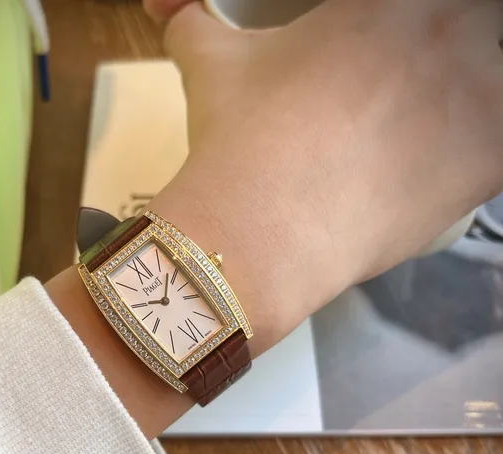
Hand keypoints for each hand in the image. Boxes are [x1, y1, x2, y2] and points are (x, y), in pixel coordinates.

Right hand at [144, 0, 502, 328]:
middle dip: (439, 49)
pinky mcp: (489, 162)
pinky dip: (483, 151)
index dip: (399, 29)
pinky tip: (440, 165)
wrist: (251, 238)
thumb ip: (199, 23)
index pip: (418, 10)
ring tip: (420, 128)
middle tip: (400, 88)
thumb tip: (175, 10)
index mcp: (385, 1)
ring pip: (493, 77)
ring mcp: (479, 94)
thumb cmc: (236, 146)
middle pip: (466, 30)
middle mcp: (449, 30)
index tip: (381, 51)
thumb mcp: (210, 69)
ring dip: (468, 94)